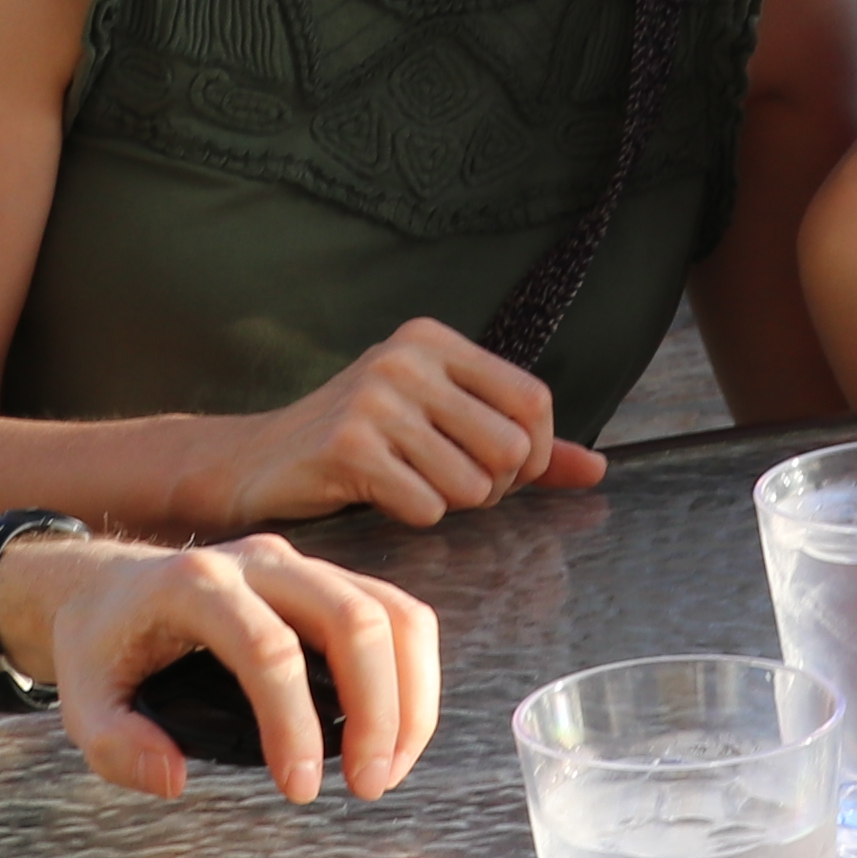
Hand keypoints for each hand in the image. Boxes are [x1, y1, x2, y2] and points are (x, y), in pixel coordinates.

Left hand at [0, 527, 441, 805]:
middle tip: (367, 786)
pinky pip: (397, 616)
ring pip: (390, 613)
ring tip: (387, 770)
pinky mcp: (328, 580)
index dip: (294, 723)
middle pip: (350, 618)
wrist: (110, 587)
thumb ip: (115, 745)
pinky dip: (412, 679)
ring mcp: (301, 564)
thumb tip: (175, 779)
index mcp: (193, 583)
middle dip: (376, 709)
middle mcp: (258, 560)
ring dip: (408, 696)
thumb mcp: (83, 700)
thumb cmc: (103, 648)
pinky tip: (392, 738)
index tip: (300, 790)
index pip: (267, 648)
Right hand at [206, 317, 601, 530]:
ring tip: (410, 489)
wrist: (256, 462)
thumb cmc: (361, 444)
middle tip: (451, 488)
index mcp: (433, 340)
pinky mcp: (348, 447)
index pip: (533, 400)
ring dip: (449, 506)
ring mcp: (375, 400)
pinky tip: (379, 499)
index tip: (507, 475)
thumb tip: (599, 470)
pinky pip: (426, 507)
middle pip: (510, 448)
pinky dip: (411, 517)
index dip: (535, 454)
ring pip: (471, 486)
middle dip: (492, 488)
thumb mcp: (439, 422)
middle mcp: (407, 359)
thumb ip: (523, 443)